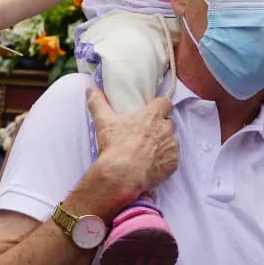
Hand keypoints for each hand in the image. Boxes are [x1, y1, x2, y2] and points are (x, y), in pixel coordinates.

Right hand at [86, 87, 177, 212]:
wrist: (122, 175)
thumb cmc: (115, 146)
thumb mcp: (104, 121)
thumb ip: (98, 102)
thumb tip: (90, 89)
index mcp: (152, 115)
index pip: (165, 102)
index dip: (160, 106)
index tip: (154, 111)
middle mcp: (166, 129)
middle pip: (168, 123)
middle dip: (161, 127)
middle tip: (146, 134)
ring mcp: (171, 146)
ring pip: (171, 141)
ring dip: (163, 144)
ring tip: (148, 152)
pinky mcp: (173, 164)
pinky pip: (172, 160)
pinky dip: (165, 161)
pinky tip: (152, 165)